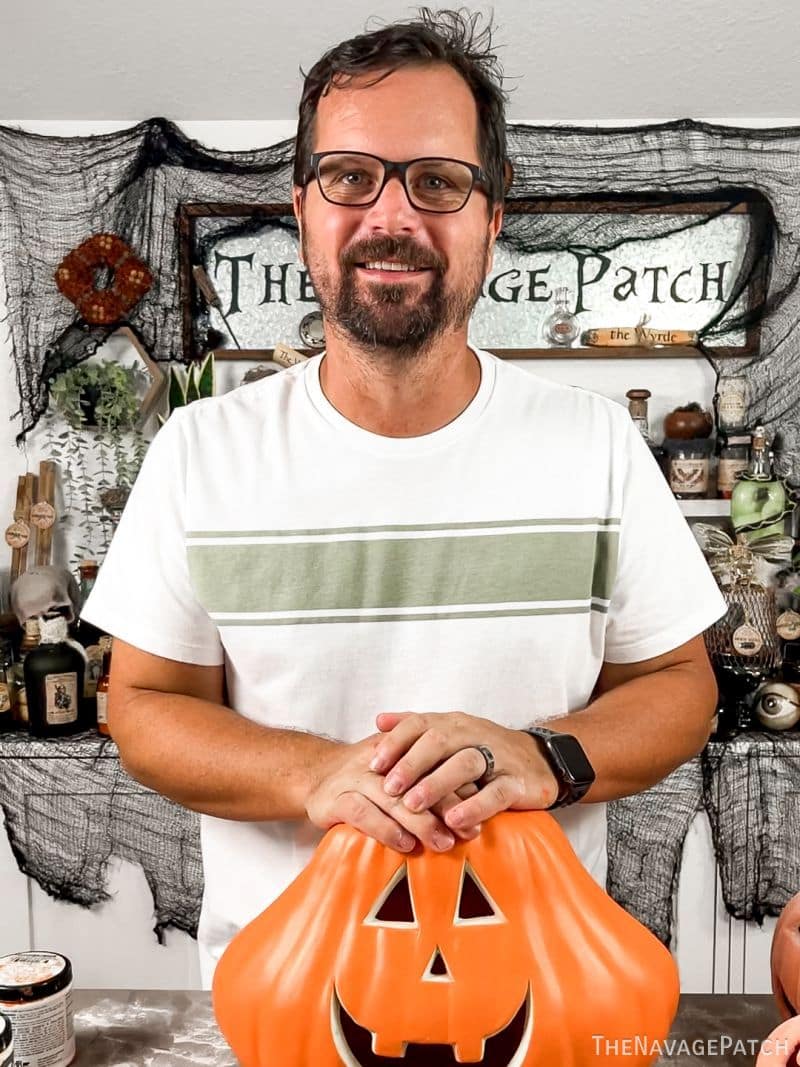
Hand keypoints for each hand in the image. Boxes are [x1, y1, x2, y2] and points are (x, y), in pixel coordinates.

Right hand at [304, 734, 481, 854]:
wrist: (314, 772)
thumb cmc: (368, 775)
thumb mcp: (397, 765)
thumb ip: (431, 775)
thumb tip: (476, 795)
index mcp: (398, 746)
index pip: (434, 762)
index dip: (459, 786)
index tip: (482, 809)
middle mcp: (377, 759)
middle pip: (417, 781)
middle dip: (446, 807)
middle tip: (469, 831)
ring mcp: (355, 778)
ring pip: (393, 799)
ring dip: (421, 823)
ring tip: (443, 843)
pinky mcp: (335, 799)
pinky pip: (363, 813)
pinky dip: (386, 829)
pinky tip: (405, 843)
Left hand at [370, 711, 559, 834]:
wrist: (539, 761)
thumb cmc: (485, 750)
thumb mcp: (451, 734)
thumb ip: (415, 727)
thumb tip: (379, 719)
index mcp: (454, 723)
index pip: (420, 724)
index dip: (395, 742)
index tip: (372, 764)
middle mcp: (474, 734)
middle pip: (439, 740)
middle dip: (411, 764)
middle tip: (389, 787)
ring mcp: (498, 757)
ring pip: (465, 763)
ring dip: (436, 784)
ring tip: (412, 805)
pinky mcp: (517, 782)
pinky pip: (495, 792)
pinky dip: (474, 806)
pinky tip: (454, 820)